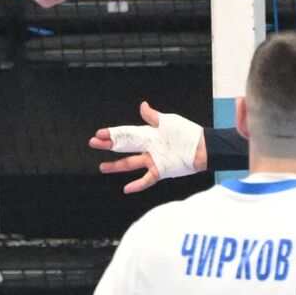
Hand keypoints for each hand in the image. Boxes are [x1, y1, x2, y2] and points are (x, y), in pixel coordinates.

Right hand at [90, 101, 208, 192]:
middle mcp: (148, 147)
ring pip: (130, 164)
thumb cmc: (186, 133)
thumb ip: (153, 117)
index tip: (99, 134)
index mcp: (148, 134)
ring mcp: (153, 160)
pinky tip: (126, 188)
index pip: (126, 133)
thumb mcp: (169, 122)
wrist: (202, 148)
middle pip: (124, 147)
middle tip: (93, 143)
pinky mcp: (160, 171)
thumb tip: (142, 105)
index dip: (113, 134)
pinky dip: (137, 184)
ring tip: (102, 167)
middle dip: (108, 145)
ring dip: (116, 166)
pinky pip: (146, 179)